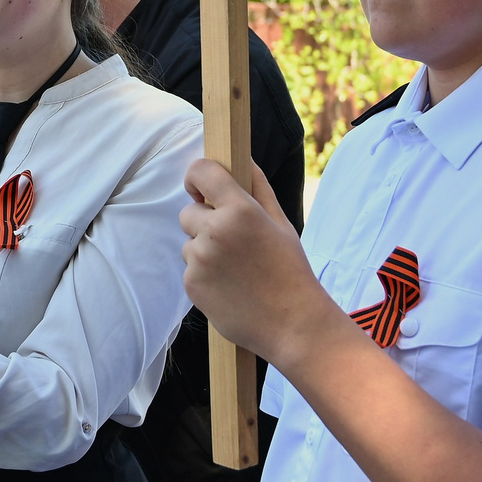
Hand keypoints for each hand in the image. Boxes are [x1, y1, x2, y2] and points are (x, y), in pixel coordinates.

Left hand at [177, 158, 342, 367]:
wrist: (292, 323)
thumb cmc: (290, 270)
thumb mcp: (281, 223)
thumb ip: (258, 187)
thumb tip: (242, 159)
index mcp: (240, 209)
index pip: (201, 171)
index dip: (197, 176)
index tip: (200, 188)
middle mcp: (215, 230)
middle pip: (189, 211)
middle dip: (205, 221)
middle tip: (234, 242)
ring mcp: (200, 259)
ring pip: (189, 242)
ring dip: (204, 250)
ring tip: (237, 269)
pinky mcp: (191, 284)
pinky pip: (190, 268)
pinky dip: (204, 274)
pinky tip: (229, 285)